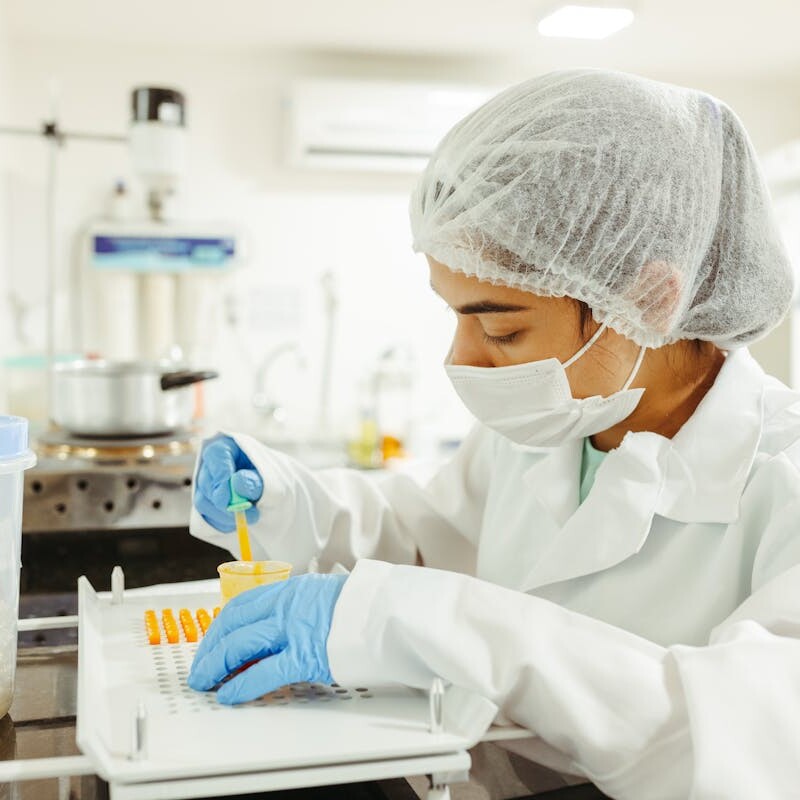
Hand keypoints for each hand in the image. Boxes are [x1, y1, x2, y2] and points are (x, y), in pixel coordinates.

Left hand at [188, 573, 347, 703]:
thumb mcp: (323, 596)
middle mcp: (287, 605)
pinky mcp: (306, 655)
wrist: (388, 611)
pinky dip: (241, 685)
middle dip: (211, 649)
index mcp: (291, 590)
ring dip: (216, 665)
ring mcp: (295, 629)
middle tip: (200, 668)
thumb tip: (277, 629)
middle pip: (234, 625)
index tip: (211, 643)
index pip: (242, 606)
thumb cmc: (362, 607)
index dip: (220, 628)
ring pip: (241, 644)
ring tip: (205, 682)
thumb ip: (297, 609)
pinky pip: (264, 671)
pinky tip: (229, 695)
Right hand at [194, 436, 262, 531]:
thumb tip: (237, 483)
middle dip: (225, 504)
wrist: (272, 490)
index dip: (220, 479)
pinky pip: (206, 516)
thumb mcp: (270, 476)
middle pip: (207, 483)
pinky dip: (222, 523)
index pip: (216, 456)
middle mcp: (212, 464)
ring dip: (225, 516)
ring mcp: (206, 484)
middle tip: (248, 514)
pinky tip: (238, 523)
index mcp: (226, 447)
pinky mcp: (207, 502)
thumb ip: (255, 480)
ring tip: (250, 518)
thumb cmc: (271, 477)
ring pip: (203, 502)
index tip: (227, 500)